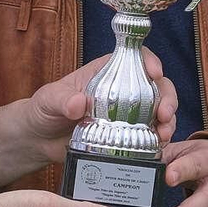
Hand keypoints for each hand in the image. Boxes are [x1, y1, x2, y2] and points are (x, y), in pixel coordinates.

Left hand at [24, 50, 178, 164]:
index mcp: (106, 72)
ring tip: (164, 135)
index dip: (150, 62)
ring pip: (159, 112)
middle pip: (156, 86)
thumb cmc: (43, 110)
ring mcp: (127, 115)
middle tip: (165, 114)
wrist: (39, 141)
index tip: (155, 73)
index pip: (136, 58)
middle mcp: (122, 91)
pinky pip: (150, 137)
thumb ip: (62, 99)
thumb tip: (79, 103)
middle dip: (168, 98)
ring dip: (168, 122)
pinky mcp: (127, 138)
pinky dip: (158, 141)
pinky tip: (158, 148)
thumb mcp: (49, 99)